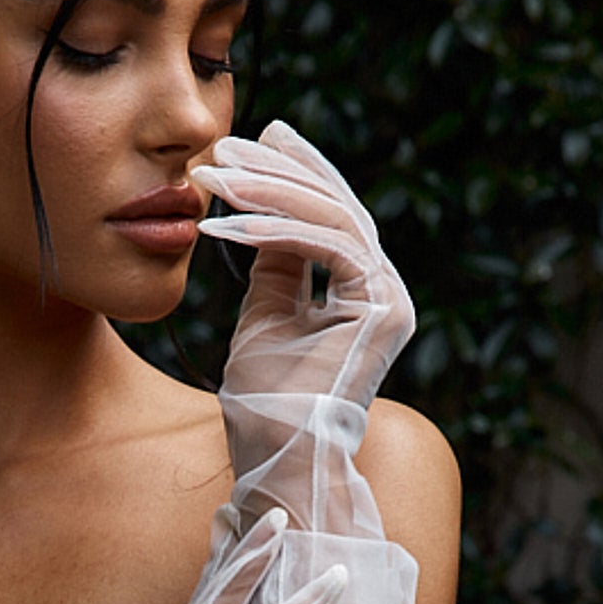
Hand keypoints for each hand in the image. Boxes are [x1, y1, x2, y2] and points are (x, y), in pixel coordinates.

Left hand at [193, 120, 413, 406]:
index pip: (330, 217)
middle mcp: (383, 292)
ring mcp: (389, 300)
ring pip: (332, 218)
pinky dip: (273, 231)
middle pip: (335, 207)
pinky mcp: (380, 311)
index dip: (293, 174)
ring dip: (266, 192)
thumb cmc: (266, 405)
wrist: (279, 461)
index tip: (253, 142)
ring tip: (213, 178)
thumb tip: (263, 215)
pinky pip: (327, 247)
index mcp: (361, 294)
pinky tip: (225, 224)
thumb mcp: (264, 319)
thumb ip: (275, 269)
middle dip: (278, 169)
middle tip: (225, 145)